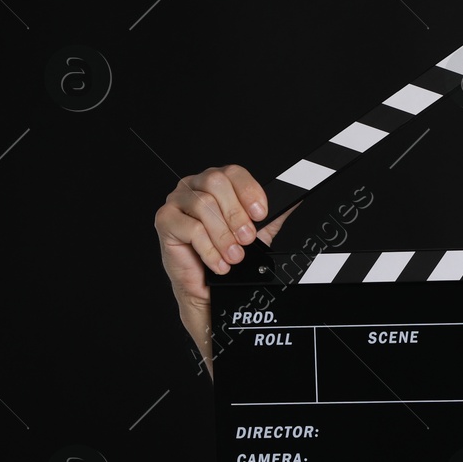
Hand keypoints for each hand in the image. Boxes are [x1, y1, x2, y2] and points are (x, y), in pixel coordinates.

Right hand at [153, 165, 294, 371]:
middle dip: (236, 215)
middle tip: (247, 239)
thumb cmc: (229, 256)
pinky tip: (218, 263)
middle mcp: (194, 186)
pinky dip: (209, 249)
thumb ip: (274, 214)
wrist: (210, 289)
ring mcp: (176, 202)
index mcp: (216, 183)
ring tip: (234, 256)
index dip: (249, 192)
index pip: (233, 172)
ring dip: (224, 235)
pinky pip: (191, 228)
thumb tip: (297, 198)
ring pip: (203, 205)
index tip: (261, 214)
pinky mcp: (165, 222)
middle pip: (216, 183)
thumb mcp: (258, 232)